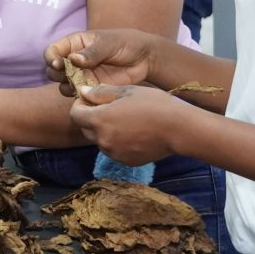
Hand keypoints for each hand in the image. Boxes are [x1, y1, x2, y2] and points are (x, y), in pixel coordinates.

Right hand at [44, 29, 158, 96]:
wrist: (144, 59)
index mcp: (74, 43)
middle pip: (53, 70)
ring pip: (62, 84)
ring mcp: (81, 75)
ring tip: (79, 84)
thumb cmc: (125, 43)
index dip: (51, 58)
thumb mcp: (108, 43)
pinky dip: (78, 96)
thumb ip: (91, 52)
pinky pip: (77, 95)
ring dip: (66, 86)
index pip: (52, 51)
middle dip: (56, 74)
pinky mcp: (91, 88)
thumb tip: (73, 59)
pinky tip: (88, 93)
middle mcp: (73, 60)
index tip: (58, 64)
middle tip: (68, 76)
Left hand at [69, 84, 183, 164]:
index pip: (75, 114)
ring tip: (124, 119)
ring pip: (99, 140)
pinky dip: (117, 141)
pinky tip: (133, 132)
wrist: (180, 129)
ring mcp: (114, 153)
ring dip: (104, 130)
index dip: (80, 104)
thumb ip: (100, 93)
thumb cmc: (154, 104)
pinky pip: (113, 150)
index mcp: (99, 120)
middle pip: (85, 128)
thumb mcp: (126, 91)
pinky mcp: (126, 161)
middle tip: (109, 108)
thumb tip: (83, 93)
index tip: (92, 99)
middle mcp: (103, 140)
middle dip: (91, 117)